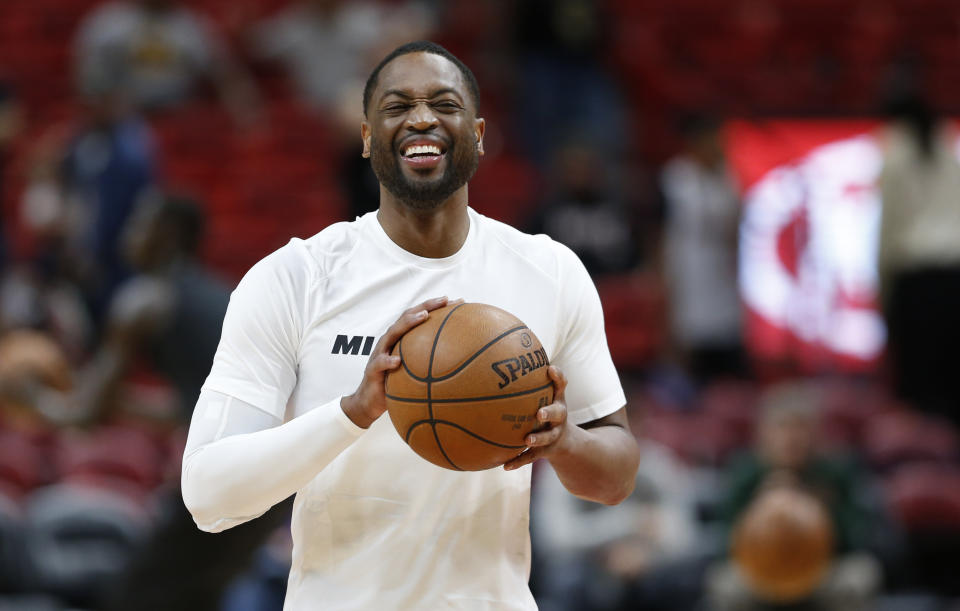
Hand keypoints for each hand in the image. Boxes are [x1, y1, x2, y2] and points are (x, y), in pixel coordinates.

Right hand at [340, 296, 451, 427]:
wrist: (371, 401)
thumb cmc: (396, 383)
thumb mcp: (415, 369)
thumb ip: (430, 361)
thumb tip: (461, 360)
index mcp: (401, 338)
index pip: (418, 317)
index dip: (435, 307)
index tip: (455, 300)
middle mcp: (390, 341)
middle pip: (406, 317)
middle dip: (426, 306)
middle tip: (444, 300)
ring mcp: (380, 353)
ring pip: (392, 333)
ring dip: (408, 323)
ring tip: (423, 317)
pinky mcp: (372, 369)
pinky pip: (380, 363)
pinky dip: (387, 361)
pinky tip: (397, 362)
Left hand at [503, 365, 569, 469]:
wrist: (564, 441)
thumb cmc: (545, 410)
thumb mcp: (543, 396)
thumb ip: (527, 382)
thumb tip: (493, 361)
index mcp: (557, 400)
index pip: (561, 386)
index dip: (558, 377)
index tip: (550, 369)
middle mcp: (559, 417)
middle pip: (558, 413)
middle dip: (550, 412)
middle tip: (539, 413)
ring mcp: (553, 435)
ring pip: (547, 438)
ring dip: (537, 438)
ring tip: (527, 439)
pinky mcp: (546, 451)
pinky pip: (531, 457)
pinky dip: (519, 461)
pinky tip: (505, 466)